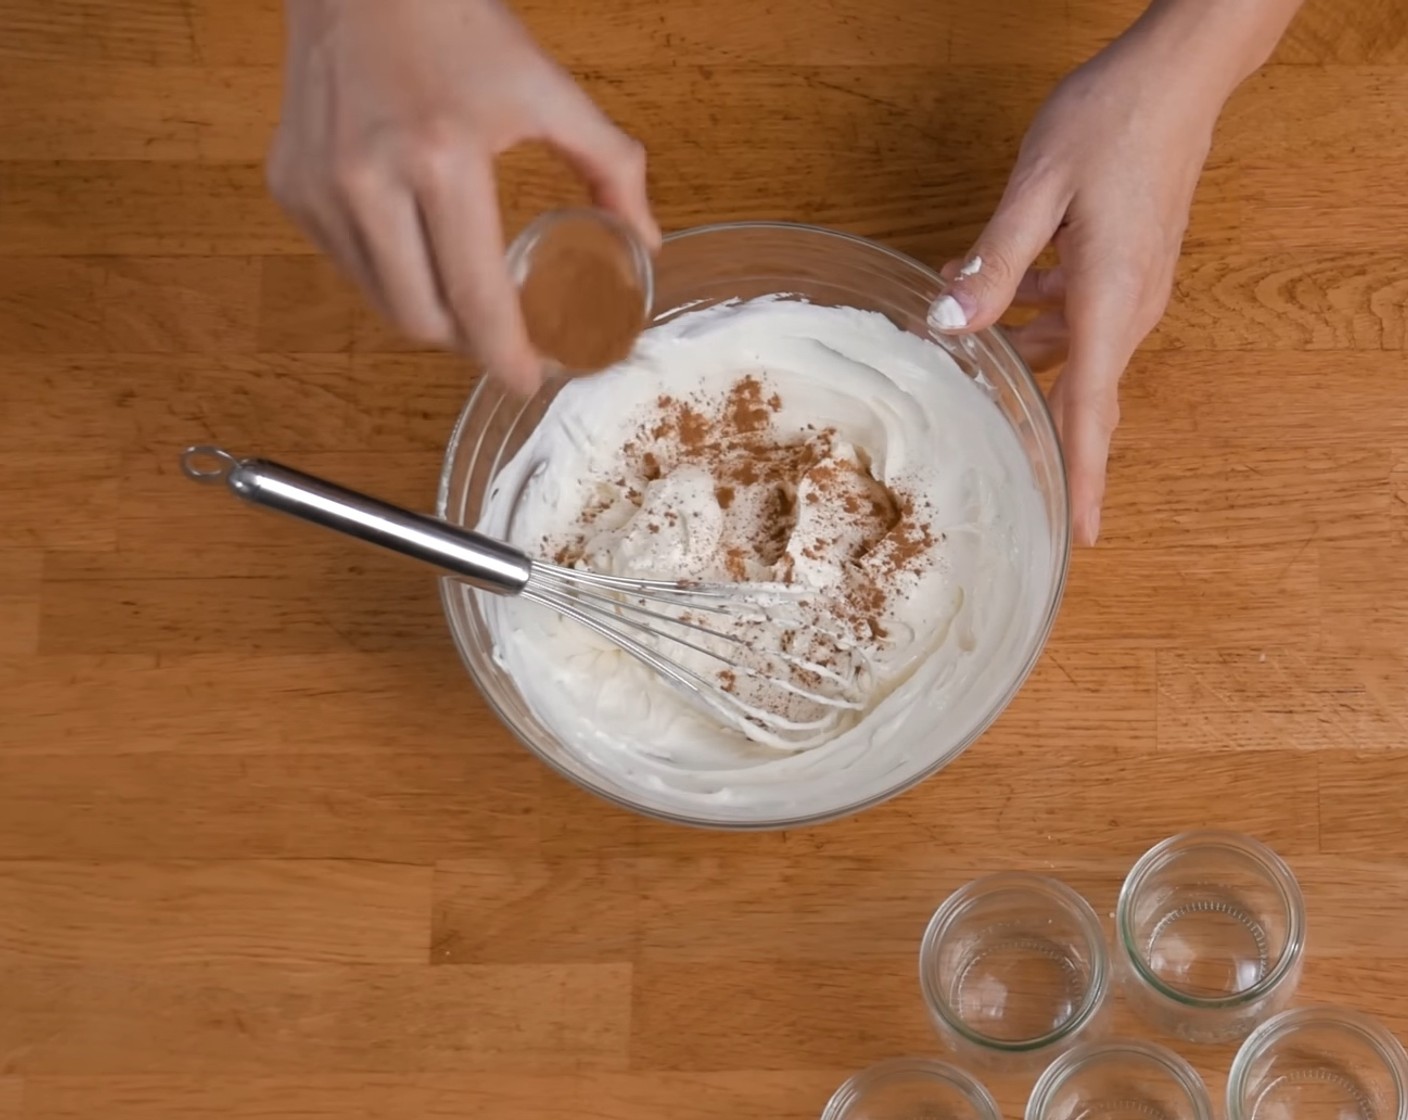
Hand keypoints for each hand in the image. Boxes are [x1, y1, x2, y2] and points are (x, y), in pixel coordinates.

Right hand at [267, 0, 658, 393]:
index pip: (475, 296)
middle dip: (468, 344)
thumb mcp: (547, 89)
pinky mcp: (291, 184)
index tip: (529, 383)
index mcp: (442, 160)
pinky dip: (387, 276)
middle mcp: (370, 181)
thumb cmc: (457, 20)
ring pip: (381, 302)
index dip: (505, 354)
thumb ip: (610, 167)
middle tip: (502, 337)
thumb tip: (646, 240)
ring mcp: (321, 186)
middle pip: (422, 319)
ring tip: (464, 300)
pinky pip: (348, 265)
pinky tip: (416, 251)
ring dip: (428, 315)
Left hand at [928, 25, 1227, 545]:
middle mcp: (1128, 307)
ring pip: (1070, 349)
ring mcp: (1132, 287)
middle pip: (1081, 393)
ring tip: (957, 333)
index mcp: (1111, 302)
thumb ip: (995, 262)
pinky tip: (990, 286)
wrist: (1176, 73)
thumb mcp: (1037, 190)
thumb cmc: (1112, 121)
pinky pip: (1076, 312)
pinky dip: (1033, 311)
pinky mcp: (1126, 264)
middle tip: (991, 459)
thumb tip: (953, 322)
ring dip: (1018, 350)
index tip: (1080, 534)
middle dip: (1036, 424)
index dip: (1083, 477)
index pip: (1093, 411)